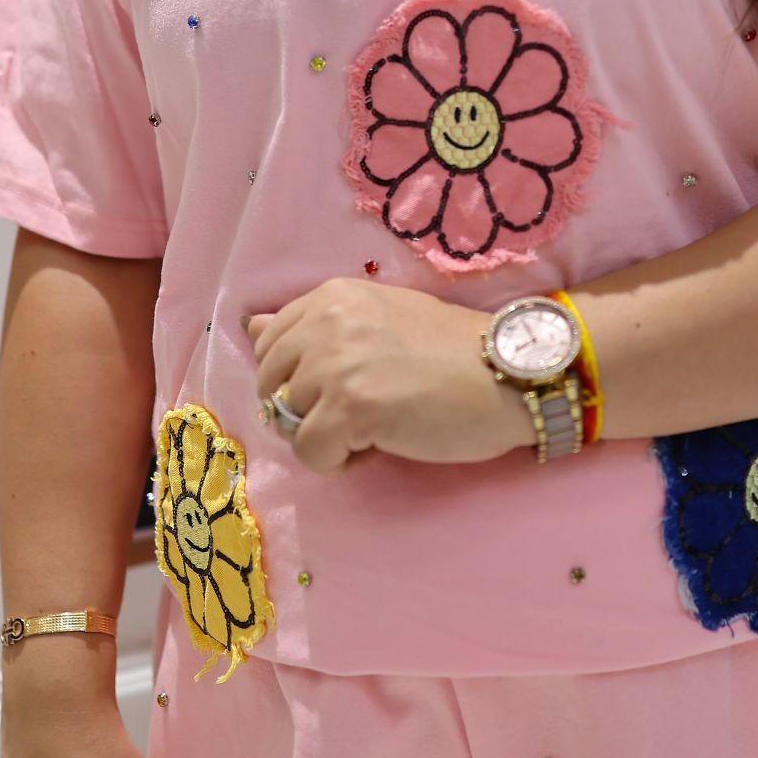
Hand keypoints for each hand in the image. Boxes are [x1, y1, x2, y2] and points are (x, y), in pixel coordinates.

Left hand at [245, 278, 533, 475]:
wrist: (508, 372)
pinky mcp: (351, 408)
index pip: (269, 342)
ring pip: (287, 422)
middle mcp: (326, 321)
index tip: (342, 384)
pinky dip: (338, 461)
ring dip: (325, 435)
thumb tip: (248, 326)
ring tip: (375, 425)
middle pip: (269, 384)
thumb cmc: (452, 350)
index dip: (297, 375)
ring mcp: (336, 364)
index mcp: (332, 295)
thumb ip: (314, 324)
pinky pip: (309, 453)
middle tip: (358, 410)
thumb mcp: (377, 317)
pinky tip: (379, 444)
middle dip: (304, 407)